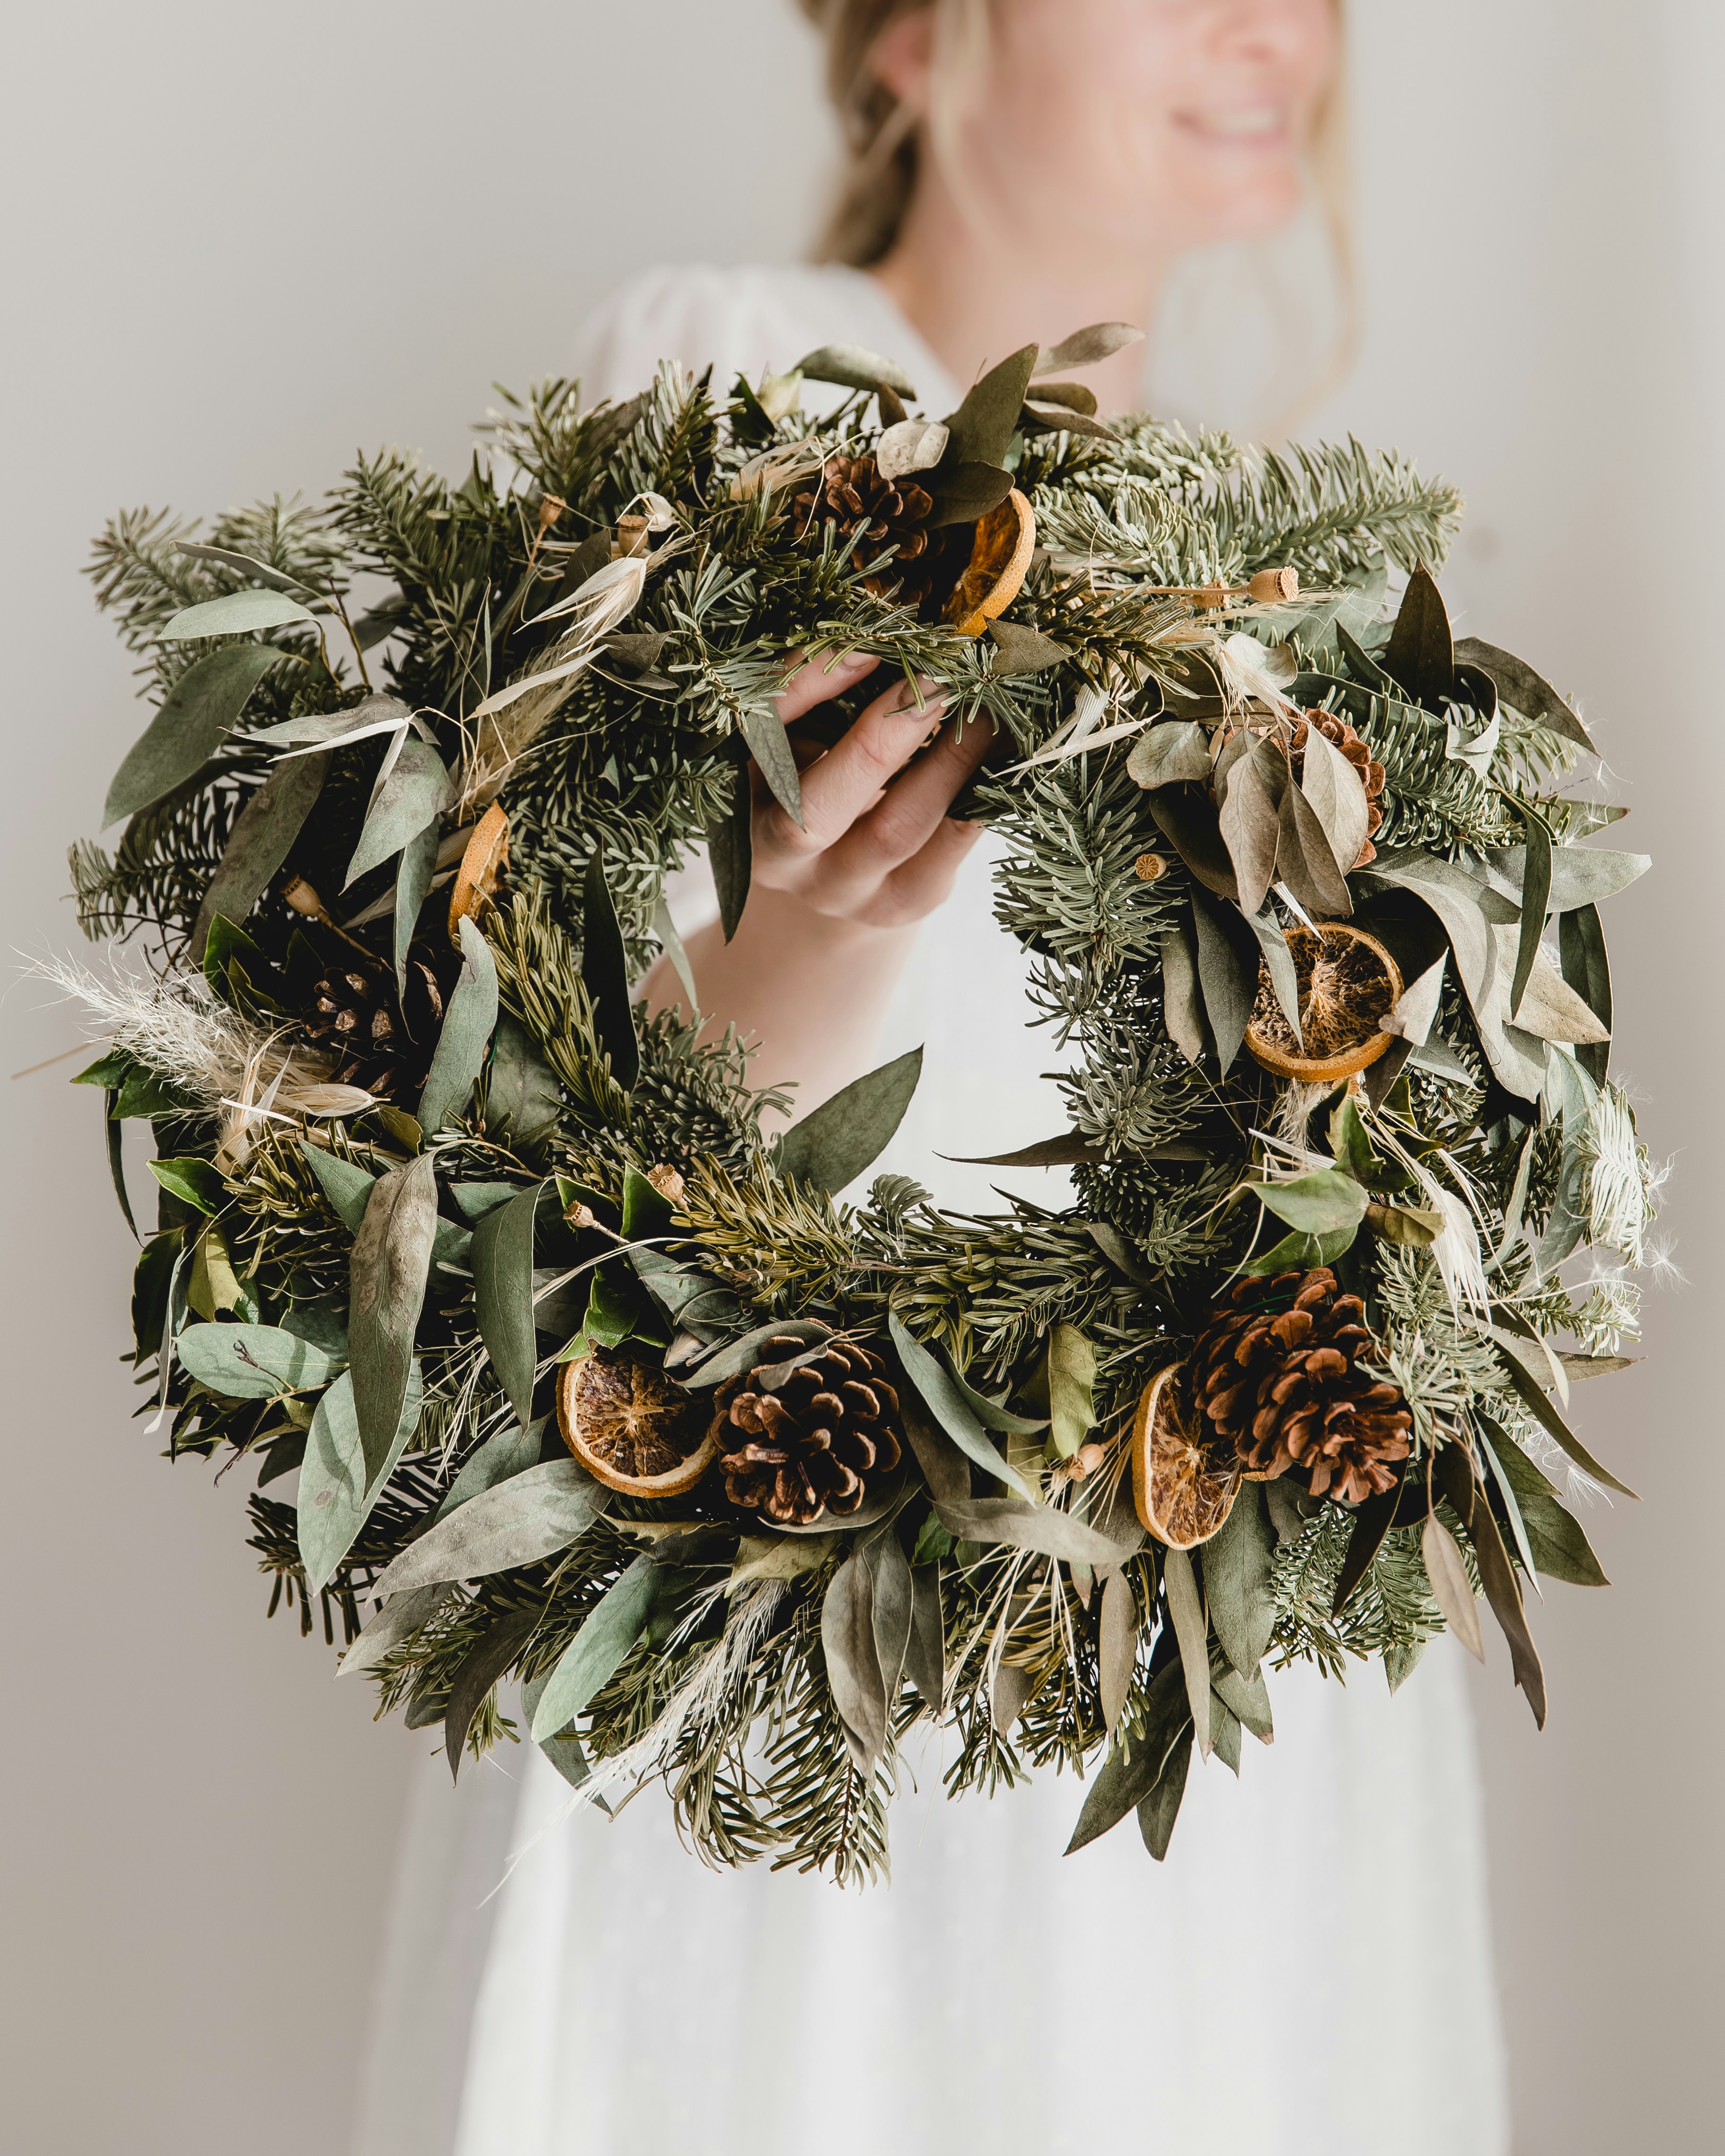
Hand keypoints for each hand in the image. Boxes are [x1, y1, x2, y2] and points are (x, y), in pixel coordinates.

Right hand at [752, 649, 994, 927]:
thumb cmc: (816, 780)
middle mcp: (780, 858)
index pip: (760, 739)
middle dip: (881, 737)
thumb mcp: (800, 739)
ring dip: (949, 759)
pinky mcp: (903, 902)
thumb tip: (884, 633)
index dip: (809, 688)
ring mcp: (842, 891)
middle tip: (942, 681)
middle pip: (816, 810)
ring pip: (896, 828)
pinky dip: (980, 791)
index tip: (866, 646)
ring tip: (989, 709)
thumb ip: (820, 696)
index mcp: (739, 798)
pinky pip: (947, 845)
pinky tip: (1005, 750)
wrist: (834, 875)